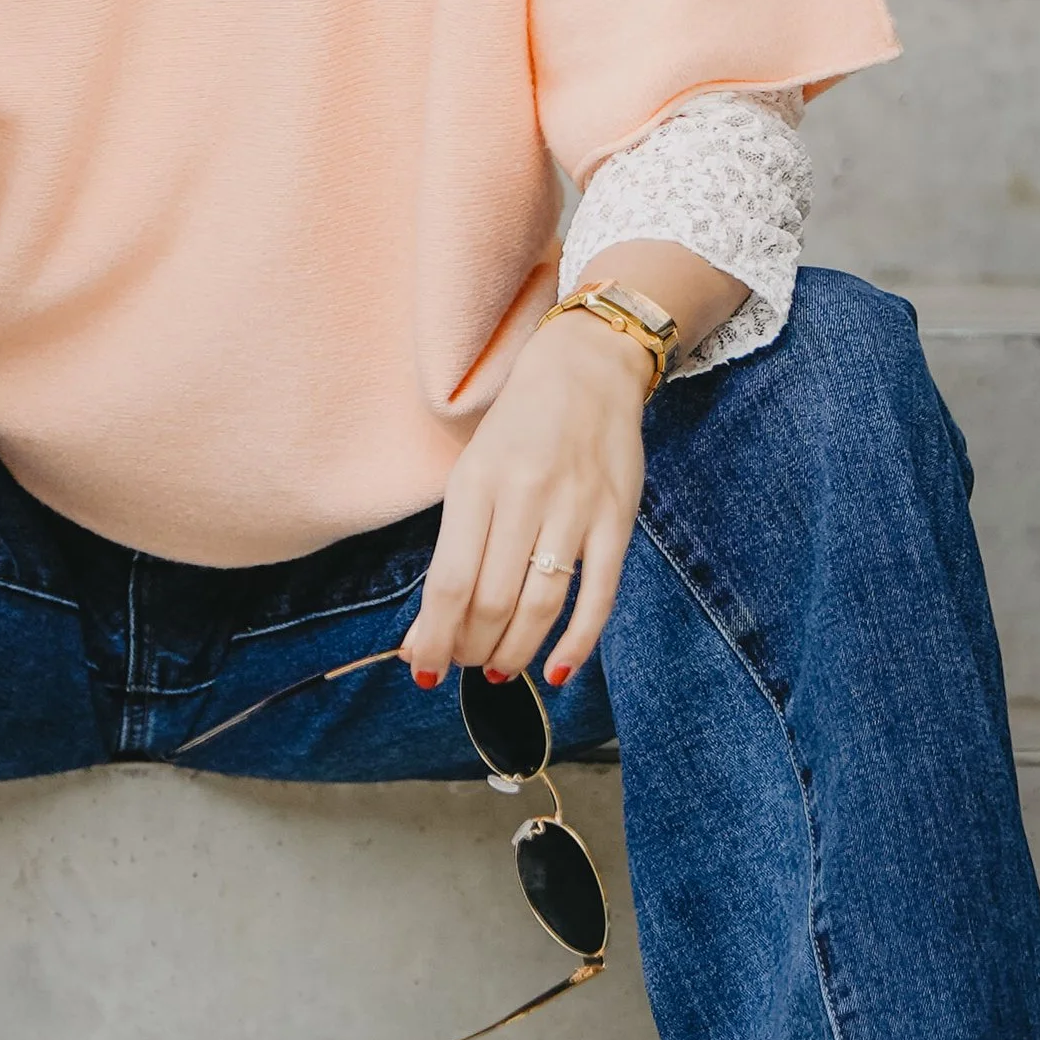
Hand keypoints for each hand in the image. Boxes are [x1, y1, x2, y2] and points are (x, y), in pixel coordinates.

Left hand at [401, 310, 651, 692]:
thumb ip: (455, 544)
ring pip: (541, 605)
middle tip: (465, 664)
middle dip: (471, 648)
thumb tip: (432, 624)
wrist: (587, 370)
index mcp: (476, 484)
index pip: (448, 581)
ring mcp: (575, 509)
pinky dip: (577, 642)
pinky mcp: (617, 520)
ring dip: (515, 651)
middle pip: (492, 601)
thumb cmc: (517, 429)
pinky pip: (598, 595)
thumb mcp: (471, 472)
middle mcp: (524, 496)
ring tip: (499, 670)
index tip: (423, 667)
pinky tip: (557, 670)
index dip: (433, 637)